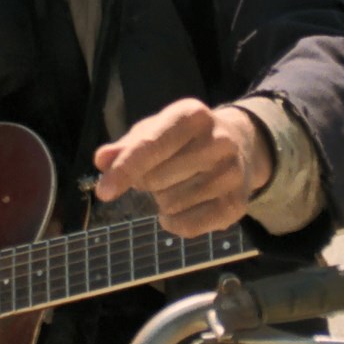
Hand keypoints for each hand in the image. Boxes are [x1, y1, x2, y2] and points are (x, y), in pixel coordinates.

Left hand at [93, 98, 273, 238]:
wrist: (242, 144)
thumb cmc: (185, 138)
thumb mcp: (155, 130)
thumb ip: (126, 145)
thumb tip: (101, 160)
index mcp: (193, 116)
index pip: (151, 146)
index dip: (125, 169)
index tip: (104, 191)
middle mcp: (218, 141)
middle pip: (155, 180)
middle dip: (146, 182)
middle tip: (161, 171)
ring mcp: (231, 174)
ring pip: (170, 205)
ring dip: (163, 200)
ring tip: (181, 183)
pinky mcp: (237, 205)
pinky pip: (187, 227)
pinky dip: (174, 222)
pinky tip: (185, 205)